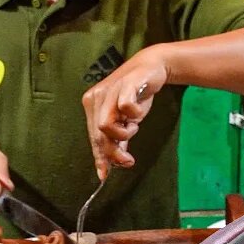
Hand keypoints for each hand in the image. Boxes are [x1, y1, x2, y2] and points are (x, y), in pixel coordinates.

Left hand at [81, 46, 168, 179]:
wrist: (151, 68)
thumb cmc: (135, 95)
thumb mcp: (125, 121)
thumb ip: (118, 141)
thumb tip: (112, 167)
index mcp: (92, 106)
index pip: (93, 137)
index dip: (99, 157)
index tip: (105, 175)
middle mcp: (96, 98)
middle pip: (98, 135)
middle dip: (113, 153)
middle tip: (128, 162)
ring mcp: (109, 91)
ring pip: (106, 125)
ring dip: (123, 134)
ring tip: (134, 128)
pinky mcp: (125, 85)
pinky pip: (124, 107)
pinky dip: (133, 115)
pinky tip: (138, 114)